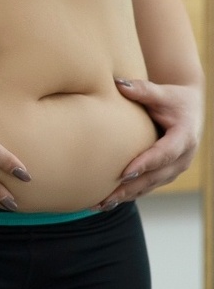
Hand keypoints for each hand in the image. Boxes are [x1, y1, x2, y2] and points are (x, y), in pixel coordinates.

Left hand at [93, 78, 203, 209]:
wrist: (188, 109)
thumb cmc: (172, 98)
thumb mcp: (161, 92)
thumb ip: (142, 89)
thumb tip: (118, 83)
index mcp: (184, 137)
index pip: (164, 154)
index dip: (146, 164)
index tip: (125, 172)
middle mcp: (182, 158)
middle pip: (155, 177)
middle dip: (130, 188)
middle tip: (105, 197)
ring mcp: (174, 169)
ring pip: (149, 186)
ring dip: (125, 197)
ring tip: (99, 205)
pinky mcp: (164, 174)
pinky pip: (146, 187)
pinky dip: (127, 195)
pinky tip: (105, 203)